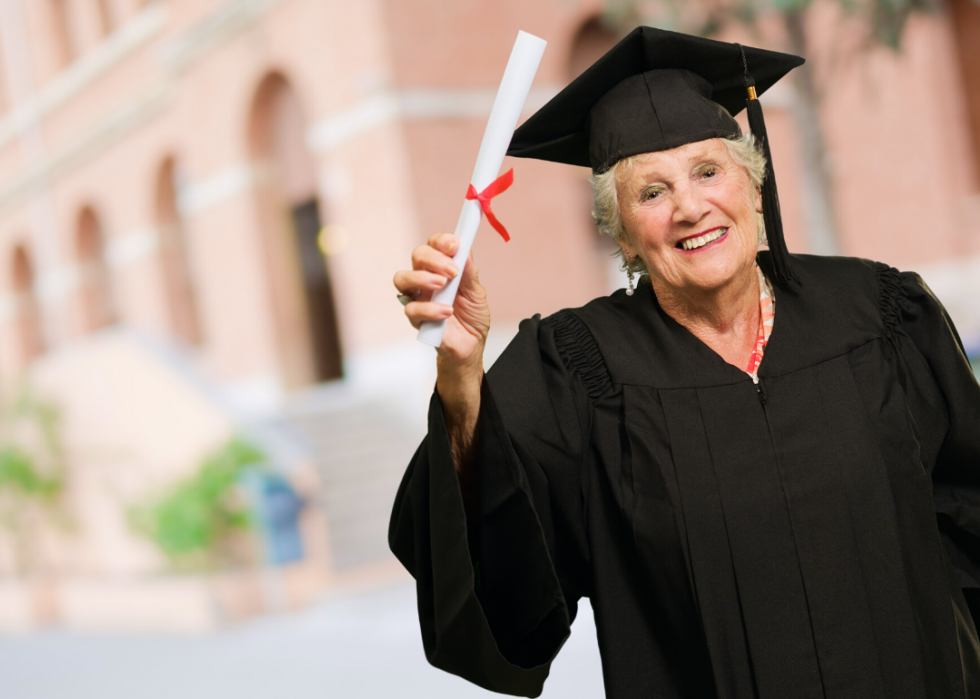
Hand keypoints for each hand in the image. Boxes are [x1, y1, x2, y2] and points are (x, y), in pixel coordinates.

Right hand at [393, 233, 489, 370]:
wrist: (471, 346)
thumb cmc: (472, 317)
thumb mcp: (477, 294)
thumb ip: (470, 274)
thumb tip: (465, 252)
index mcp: (442, 268)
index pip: (434, 245)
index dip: (442, 241)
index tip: (455, 245)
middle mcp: (426, 279)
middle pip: (417, 256)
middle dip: (434, 258)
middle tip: (452, 270)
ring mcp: (418, 298)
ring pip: (402, 278)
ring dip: (422, 278)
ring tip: (443, 285)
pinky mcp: (416, 318)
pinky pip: (412, 309)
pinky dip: (430, 309)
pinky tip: (447, 312)